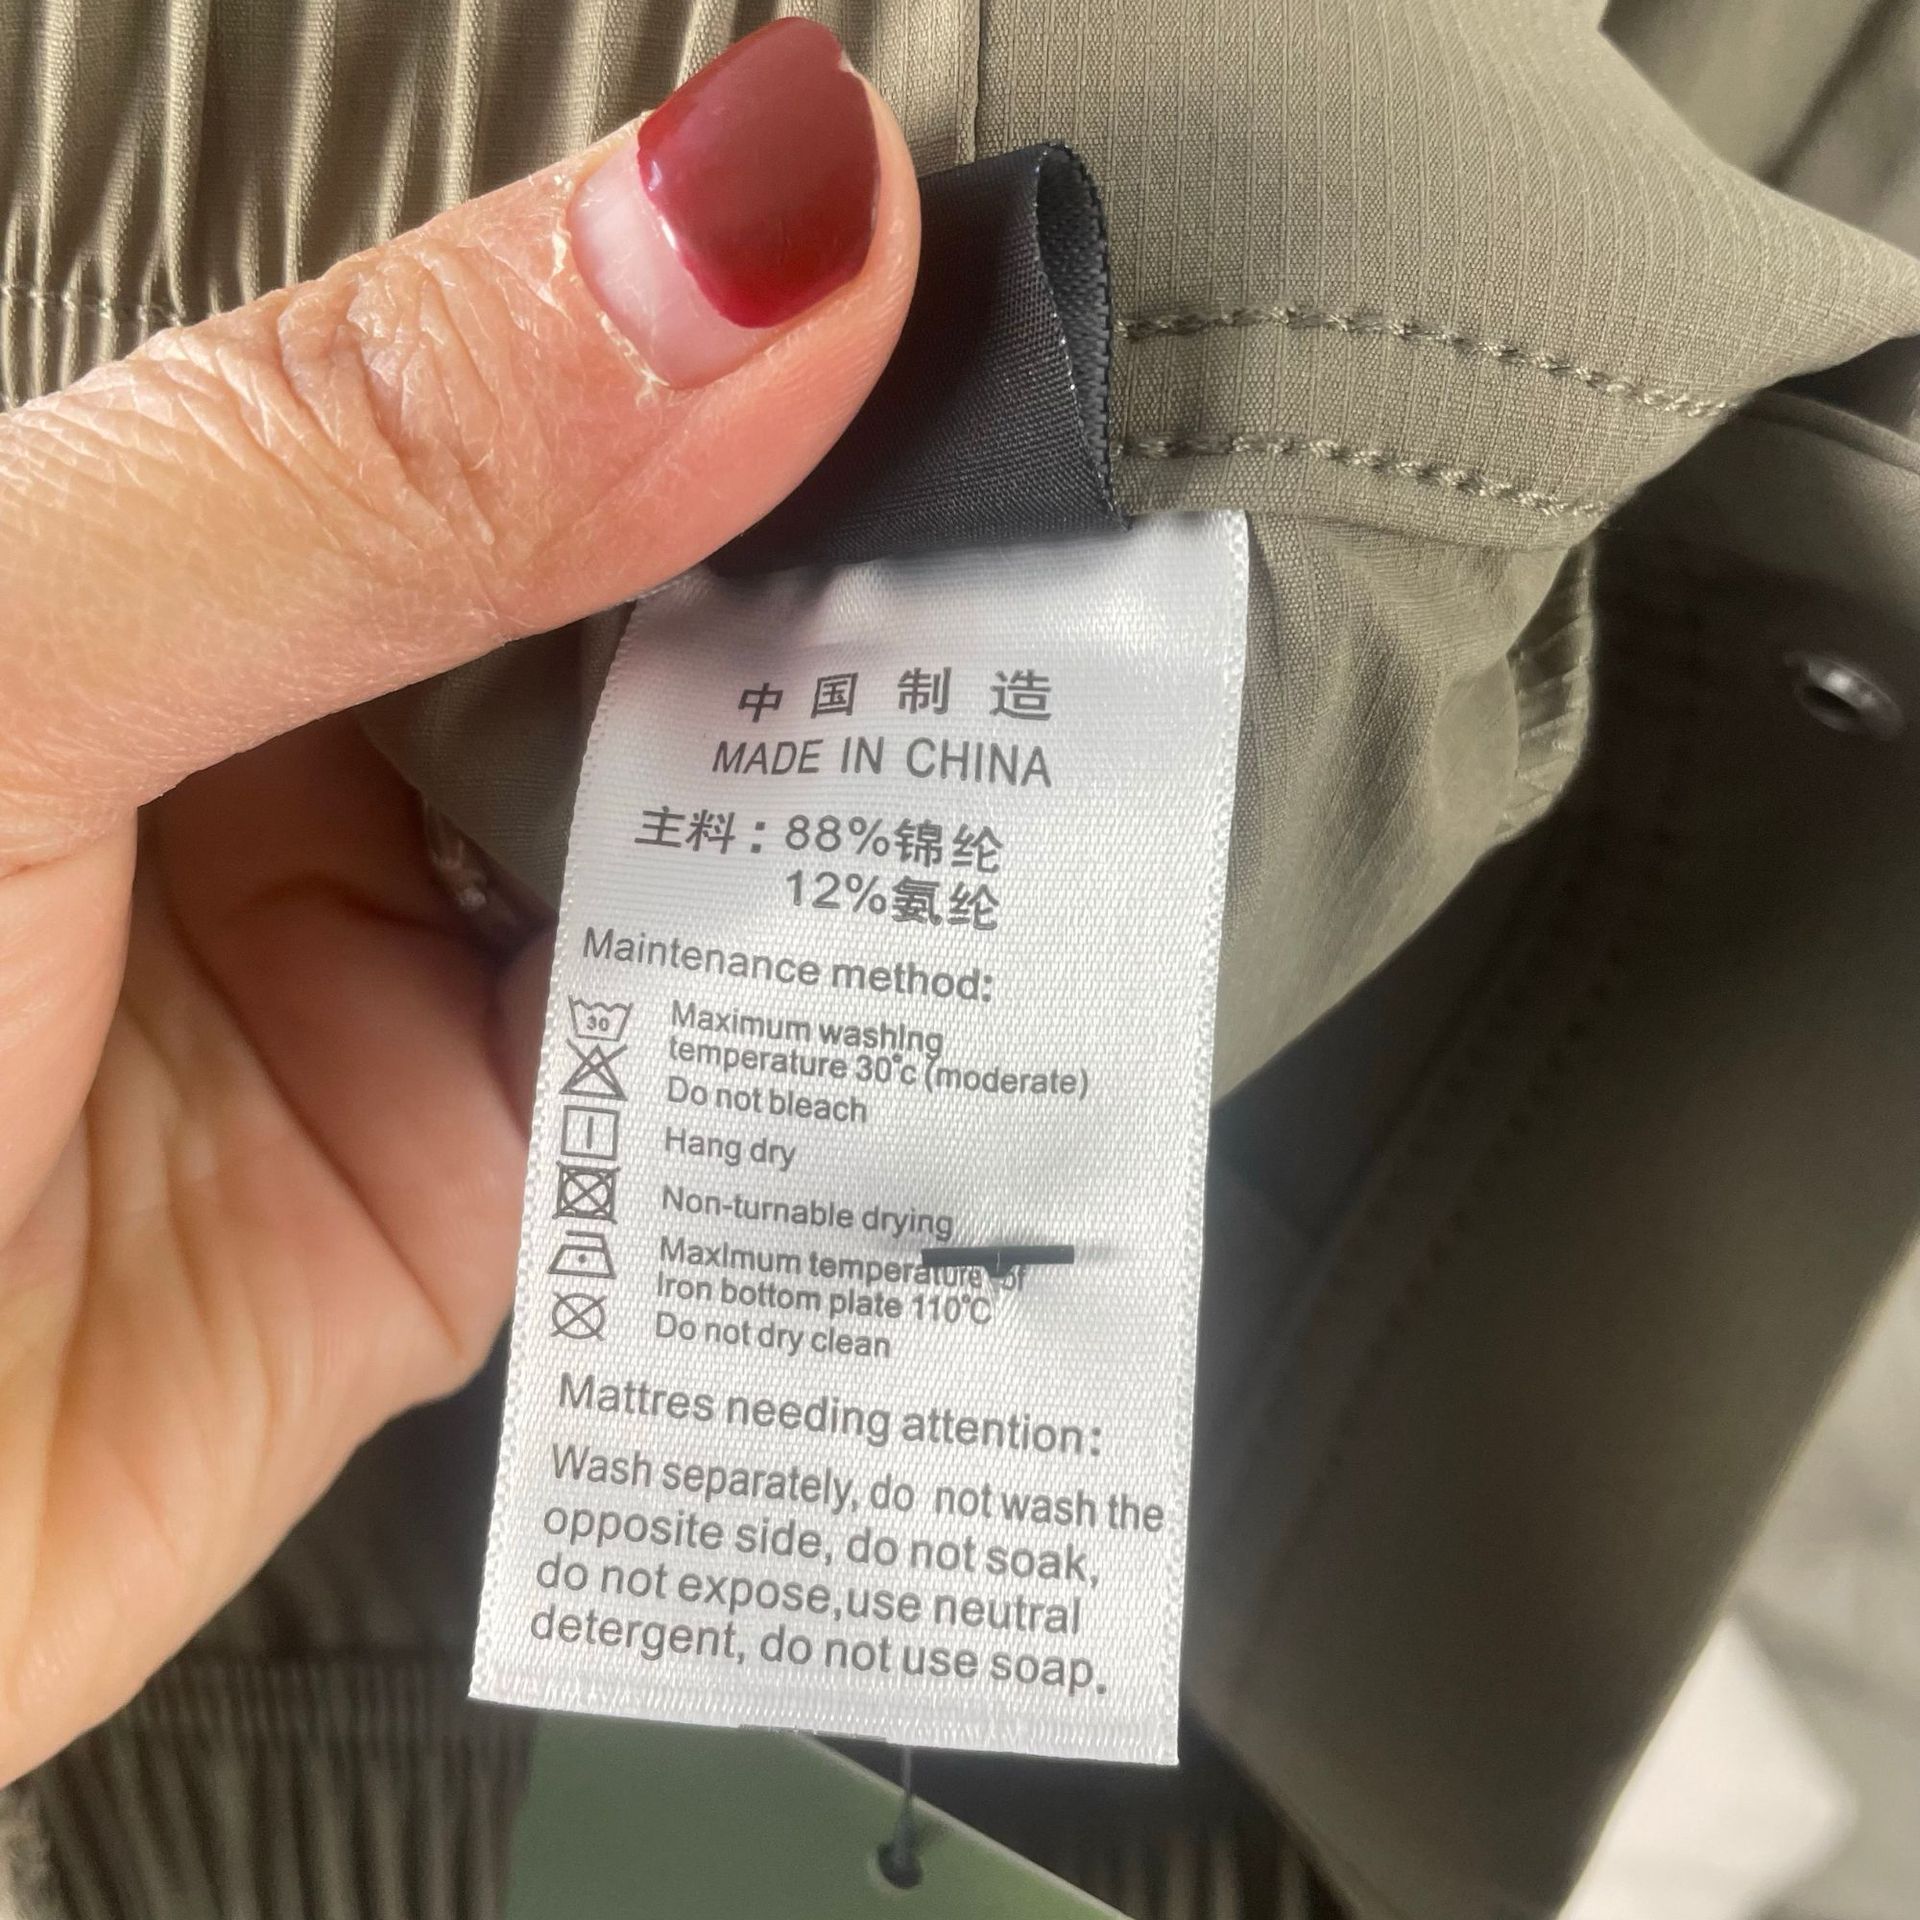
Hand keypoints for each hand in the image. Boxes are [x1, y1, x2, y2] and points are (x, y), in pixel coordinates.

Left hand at [0, 19, 916, 1783]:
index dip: (736, 340)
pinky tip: (915, 1000)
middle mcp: (294, 742)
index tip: (937, 319)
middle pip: (650, 627)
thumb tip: (749, 227)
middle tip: (1039, 571)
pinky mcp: (468, 1191)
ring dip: (853, 836)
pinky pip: (697, 1107)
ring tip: (1029, 766)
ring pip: (706, 862)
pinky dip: (814, 1069)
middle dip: (839, 606)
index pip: (521, 378)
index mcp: (170, 541)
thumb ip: (362, 461)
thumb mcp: (4, 677)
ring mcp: (389, 970)